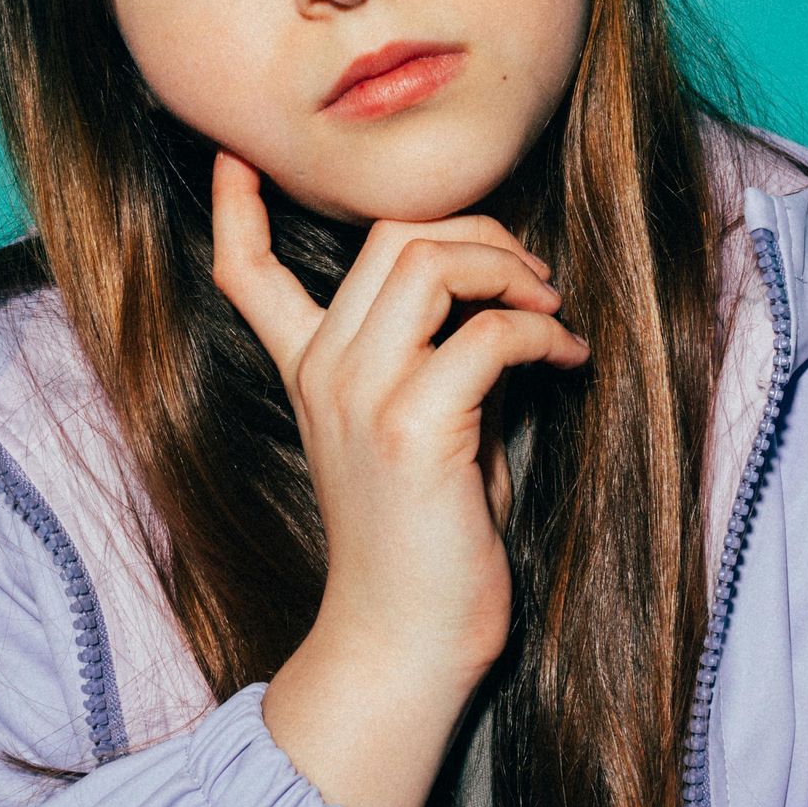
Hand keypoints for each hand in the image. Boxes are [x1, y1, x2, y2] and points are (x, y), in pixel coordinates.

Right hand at [210, 150, 588, 806]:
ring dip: (509, 267)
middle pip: (390, 235)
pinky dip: (540, 331)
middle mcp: (325, 373)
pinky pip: (485, 333)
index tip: (239, 157)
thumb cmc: (427, 551)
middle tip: (530, 275)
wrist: (403, 649)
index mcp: (311, 374)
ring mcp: (362, 396)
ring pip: (431, 260)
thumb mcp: (420, 437)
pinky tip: (568, 357)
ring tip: (550, 307)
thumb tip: (505, 306)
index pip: (248, 273)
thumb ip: (436, 363)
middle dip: (477, 230)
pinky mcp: (413, 428)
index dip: (240, 207)